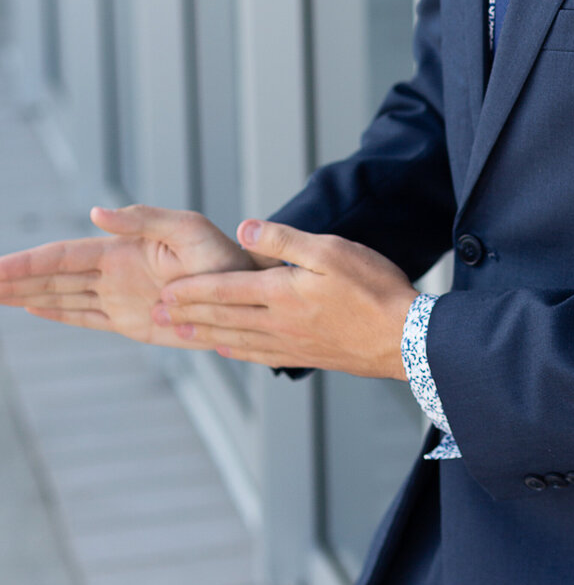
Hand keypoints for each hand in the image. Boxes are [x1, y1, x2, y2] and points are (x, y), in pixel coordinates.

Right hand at [0, 205, 263, 344]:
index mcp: (122, 249)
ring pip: (62, 297)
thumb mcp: (188, 230)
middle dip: (15, 279)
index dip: (26, 263)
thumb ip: (143, 220)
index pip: (62, 257)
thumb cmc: (225, 256)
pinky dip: (58, 313)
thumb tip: (96, 213)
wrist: (248, 292)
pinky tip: (32, 307)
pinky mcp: (131, 323)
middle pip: (52, 276)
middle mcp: (113, 272)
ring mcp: (119, 298)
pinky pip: (87, 318)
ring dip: (26, 295)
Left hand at [151, 219, 416, 376]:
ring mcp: (291, 343)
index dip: (192, 291)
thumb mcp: (331, 250)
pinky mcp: (307, 356)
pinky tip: (229, 351)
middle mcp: (278, 322)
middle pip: (223, 317)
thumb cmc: (373, 288)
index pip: (225, 289)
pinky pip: (260, 355)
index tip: (165, 292)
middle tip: (156, 316)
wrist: (406, 337)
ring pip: (236, 340)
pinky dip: (236, 351)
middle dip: (187, 315)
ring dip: (204, 335)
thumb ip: (284, 239)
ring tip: (180, 335)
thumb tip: (244, 228)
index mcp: (280, 292)